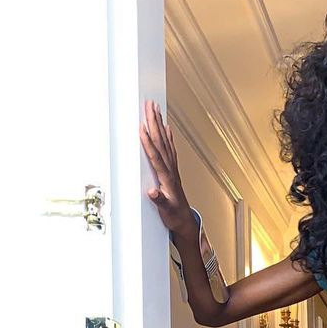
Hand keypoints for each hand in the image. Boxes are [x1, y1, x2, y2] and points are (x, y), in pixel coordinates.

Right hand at [139, 99, 195, 237]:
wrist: (184, 222)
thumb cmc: (174, 217)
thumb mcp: (165, 211)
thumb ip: (159, 201)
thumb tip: (152, 192)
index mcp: (166, 178)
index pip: (156, 156)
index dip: (148, 142)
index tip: (142, 127)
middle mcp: (170, 170)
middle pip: (161, 142)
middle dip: (154, 123)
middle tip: (149, 105)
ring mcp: (172, 169)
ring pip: (165, 141)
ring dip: (160, 124)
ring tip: (155, 109)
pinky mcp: (172, 170)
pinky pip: (170, 149)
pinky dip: (168, 136)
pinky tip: (166, 127)